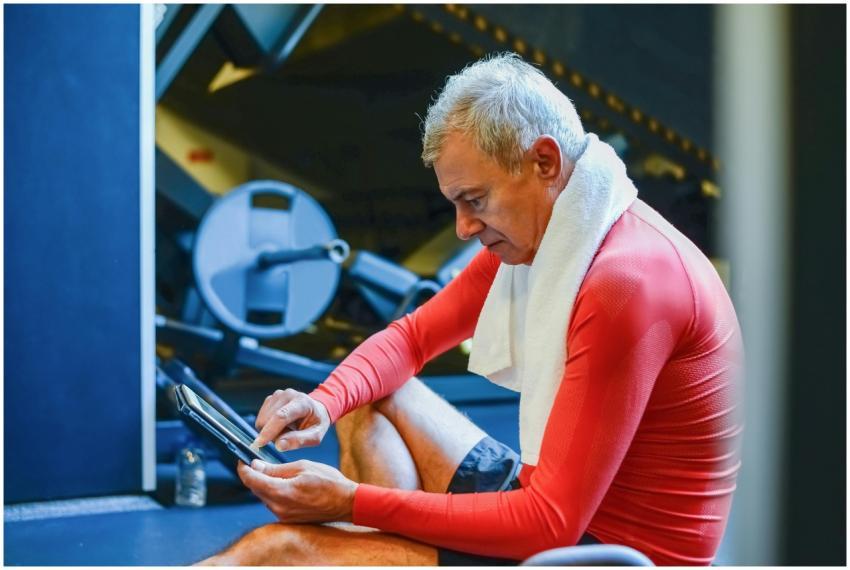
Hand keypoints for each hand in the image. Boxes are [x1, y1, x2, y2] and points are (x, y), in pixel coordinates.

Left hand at [238, 459, 356, 522]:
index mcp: (282, 492)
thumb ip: (276, 468)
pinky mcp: (288, 519)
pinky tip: (283, 484)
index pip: (251, 480)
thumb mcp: (302, 467)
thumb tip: (256, 465)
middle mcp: (279, 508)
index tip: (243, 460)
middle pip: (255, 489)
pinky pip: (273, 504)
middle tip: (259, 462)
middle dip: (254, 475)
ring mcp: (283, 516)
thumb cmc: (328, 482)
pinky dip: (274, 492)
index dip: (244, 469)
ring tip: (275, 472)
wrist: (346, 503)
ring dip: (264, 484)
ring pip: (264, 496)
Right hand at [252, 388, 330, 451]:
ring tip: (286, 430)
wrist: (315, 410)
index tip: (260, 443)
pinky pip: (261, 418)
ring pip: (263, 419)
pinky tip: (280, 425)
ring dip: (270, 431)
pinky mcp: (270, 399)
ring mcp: (278, 395)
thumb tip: (279, 445)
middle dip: (273, 434)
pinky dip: (268, 426)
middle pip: (269, 418)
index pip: (282, 416)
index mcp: (302, 402)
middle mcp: (288, 395)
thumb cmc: (316, 423)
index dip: (270, 430)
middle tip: (287, 437)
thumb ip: (299, 441)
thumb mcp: (315, 436)